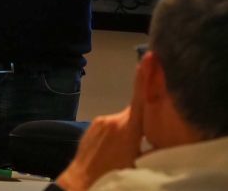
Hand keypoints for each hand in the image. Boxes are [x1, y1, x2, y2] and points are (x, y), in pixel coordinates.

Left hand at [56, 65, 144, 190]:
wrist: (79, 183)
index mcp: (127, 127)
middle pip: (133, 114)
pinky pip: (108, 128)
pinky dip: (114, 136)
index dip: (146, 77)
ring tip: (125, 154)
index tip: (150, 58)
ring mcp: (99, 122)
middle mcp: (112, 119)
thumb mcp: (138, 164)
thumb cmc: (112, 176)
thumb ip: (148, 147)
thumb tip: (158, 139)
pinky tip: (112, 152)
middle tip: (143, 142)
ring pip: (121, 123)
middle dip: (140, 124)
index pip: (140, 98)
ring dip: (126, 133)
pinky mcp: (90, 128)